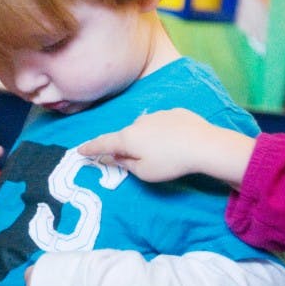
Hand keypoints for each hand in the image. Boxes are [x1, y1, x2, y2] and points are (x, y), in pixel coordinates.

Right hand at [78, 109, 254, 187]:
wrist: (204, 145)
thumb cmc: (170, 162)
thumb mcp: (144, 172)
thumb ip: (125, 165)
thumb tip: (114, 157)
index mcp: (128, 138)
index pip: (103, 143)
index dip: (90, 148)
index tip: (79, 150)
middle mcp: (138, 122)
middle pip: (126, 137)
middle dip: (127, 148)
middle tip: (137, 161)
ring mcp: (157, 115)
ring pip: (145, 129)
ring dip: (147, 140)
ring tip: (165, 153)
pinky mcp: (174, 113)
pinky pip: (163, 125)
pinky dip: (165, 134)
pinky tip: (177, 143)